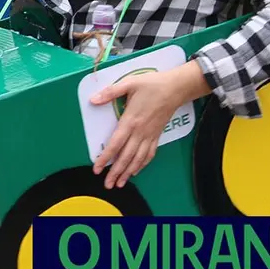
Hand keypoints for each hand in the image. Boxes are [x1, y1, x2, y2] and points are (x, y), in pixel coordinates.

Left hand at [89, 62, 207, 188]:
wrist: (176, 88)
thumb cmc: (152, 84)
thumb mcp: (129, 83)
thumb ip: (110, 92)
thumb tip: (93, 100)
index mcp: (130, 121)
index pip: (115, 144)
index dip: (105, 158)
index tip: (96, 169)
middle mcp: (140, 132)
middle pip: (126, 156)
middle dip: (115, 172)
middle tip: (107, 185)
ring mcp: (150, 135)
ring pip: (138, 159)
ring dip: (128, 172)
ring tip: (120, 184)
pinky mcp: (157, 135)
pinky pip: (149, 154)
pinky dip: (142, 165)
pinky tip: (136, 171)